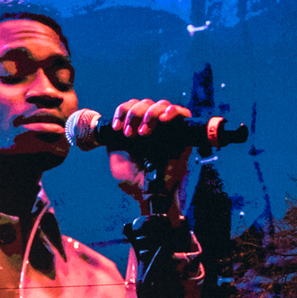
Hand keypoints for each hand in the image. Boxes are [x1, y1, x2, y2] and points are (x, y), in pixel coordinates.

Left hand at [108, 98, 192, 216]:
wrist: (148, 194)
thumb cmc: (133, 179)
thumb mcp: (116, 155)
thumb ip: (114, 139)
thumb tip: (112, 124)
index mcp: (136, 128)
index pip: (131, 107)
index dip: (123, 111)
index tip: (116, 128)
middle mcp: (153, 125)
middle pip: (145, 103)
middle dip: (133, 114)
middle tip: (129, 134)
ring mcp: (168, 128)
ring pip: (161, 104)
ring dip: (149, 115)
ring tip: (143, 133)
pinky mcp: (183, 133)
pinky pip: (182, 112)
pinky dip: (172, 111)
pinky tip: (163, 119)